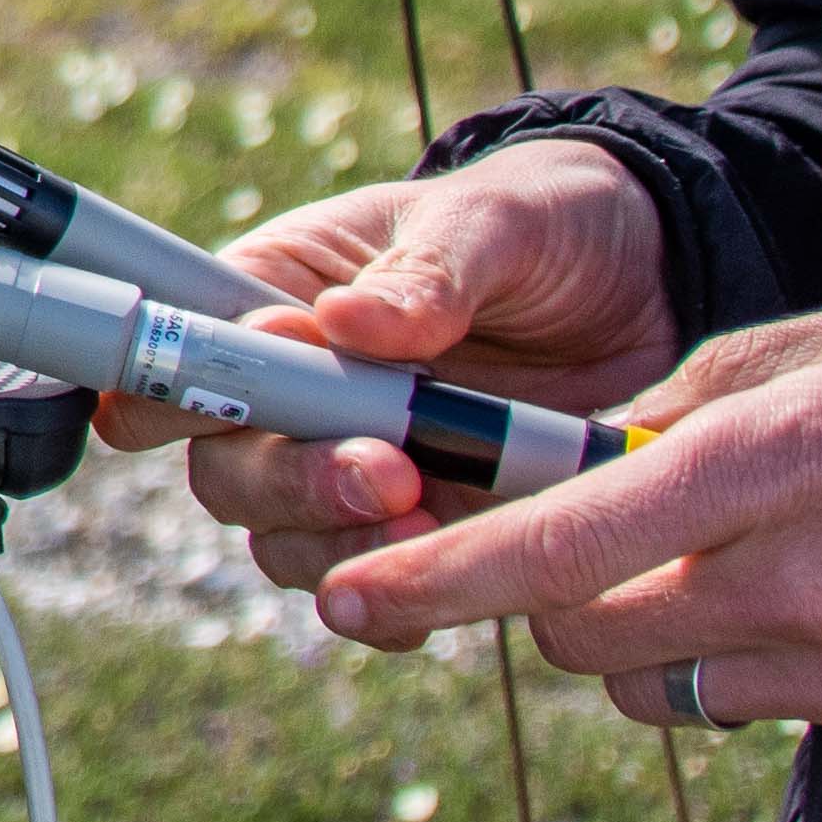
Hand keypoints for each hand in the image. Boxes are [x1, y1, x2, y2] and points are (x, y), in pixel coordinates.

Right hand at [105, 142, 680, 592]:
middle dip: (291, 482)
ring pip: (284, 540)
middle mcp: (292, 393)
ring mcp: (350, 466)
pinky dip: (393, 598)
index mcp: (272, 294)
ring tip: (427, 513)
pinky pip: (370, 587)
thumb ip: (425, 274)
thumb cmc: (542, 224)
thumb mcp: (493, 224)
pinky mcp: (419, 526)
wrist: (650, 288)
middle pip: (226, 468)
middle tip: (385, 471)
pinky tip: (443, 576)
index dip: (171, 394)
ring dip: (342, 544)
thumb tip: (340, 320)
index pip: (175, 354)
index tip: (239, 412)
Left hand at [312, 285, 821, 734]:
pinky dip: (724, 660)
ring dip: (627, 631)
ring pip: (652, 680)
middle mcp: (786, 578)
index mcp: (764, 462)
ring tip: (679, 557)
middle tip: (540, 540)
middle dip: (529, 598)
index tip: (359, 592)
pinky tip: (782, 595)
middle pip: (577, 631)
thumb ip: (726, 379)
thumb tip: (627, 430)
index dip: (440, 576)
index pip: (553, 543)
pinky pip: (748, 703)